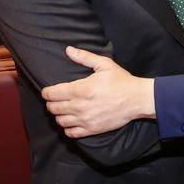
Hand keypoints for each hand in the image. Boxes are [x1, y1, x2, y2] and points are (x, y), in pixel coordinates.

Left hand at [41, 46, 155, 137]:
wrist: (137, 99)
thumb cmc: (121, 80)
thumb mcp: (104, 64)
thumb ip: (84, 57)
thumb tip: (68, 50)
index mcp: (81, 89)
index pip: (52, 94)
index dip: (46, 92)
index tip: (47, 91)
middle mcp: (80, 106)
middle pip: (53, 108)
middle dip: (51, 103)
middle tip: (55, 99)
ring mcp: (86, 120)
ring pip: (60, 121)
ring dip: (58, 115)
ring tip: (63, 110)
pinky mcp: (92, 129)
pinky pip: (71, 133)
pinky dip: (68, 128)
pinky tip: (72, 121)